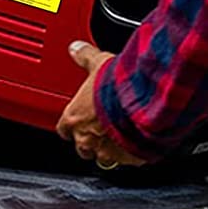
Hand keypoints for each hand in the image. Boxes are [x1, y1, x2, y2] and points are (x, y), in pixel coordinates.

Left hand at [56, 40, 145, 169]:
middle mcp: (88, 138)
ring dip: (110, 148)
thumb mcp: (98, 63)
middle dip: (90, 138)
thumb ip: (86, 57)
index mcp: (75, 118)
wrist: (143, 101)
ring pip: (103, 158)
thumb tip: (76, 48)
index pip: (63, 128)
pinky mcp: (130, 158)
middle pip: (81, 147)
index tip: (79, 118)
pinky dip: (132, 153)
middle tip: (102, 126)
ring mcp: (108, 151)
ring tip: (122, 135)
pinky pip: (128, 160)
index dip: (72, 124)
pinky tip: (140, 141)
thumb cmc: (118, 86)